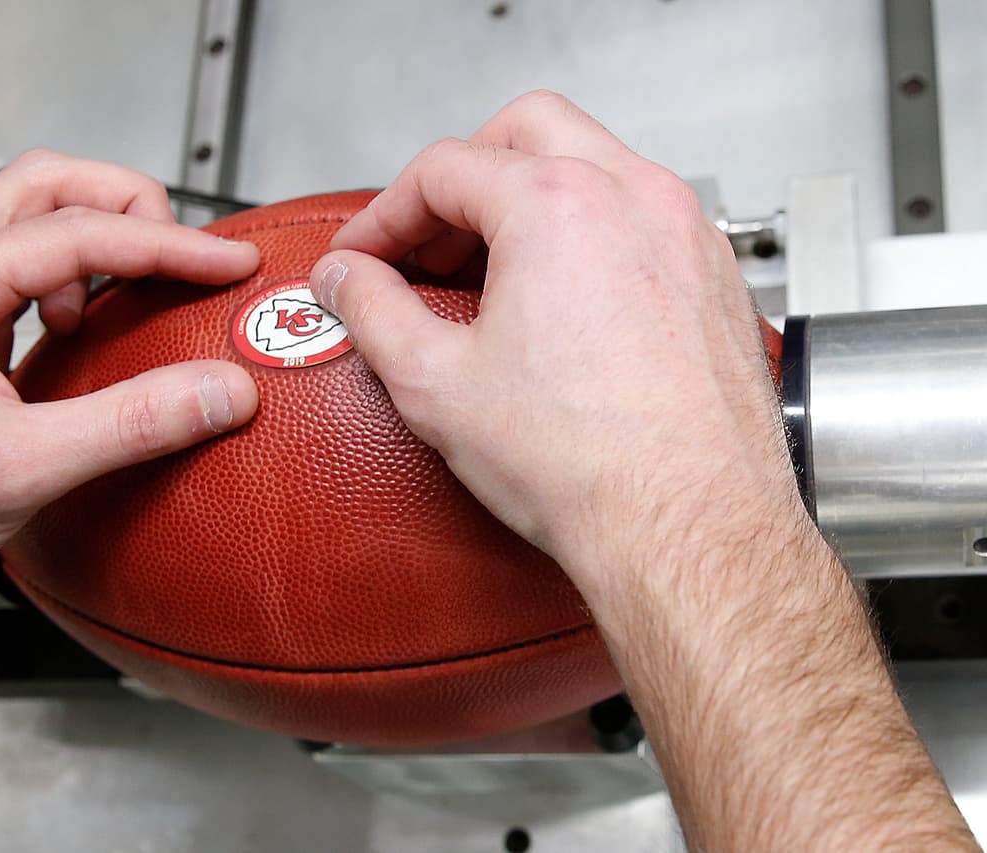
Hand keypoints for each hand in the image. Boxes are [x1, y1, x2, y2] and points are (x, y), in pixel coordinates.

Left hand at [0, 150, 260, 616]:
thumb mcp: (23, 470)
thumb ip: (132, 423)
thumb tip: (219, 391)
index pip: (75, 232)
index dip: (165, 244)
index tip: (225, 263)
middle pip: (44, 187)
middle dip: (127, 205)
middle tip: (188, 250)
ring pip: (29, 219)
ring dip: (98, 239)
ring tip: (143, 291)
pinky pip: (20, 269)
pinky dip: (73, 278)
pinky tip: (88, 324)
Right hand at [308, 89, 975, 852]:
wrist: (689, 528)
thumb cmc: (588, 465)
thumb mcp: (436, 383)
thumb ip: (372, 311)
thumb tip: (346, 280)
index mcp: (557, 204)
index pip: (443, 169)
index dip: (383, 214)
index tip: (364, 256)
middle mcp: (634, 198)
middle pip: (523, 132)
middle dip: (460, 177)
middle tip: (424, 243)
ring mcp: (686, 232)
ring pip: (592, 164)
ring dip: (526, 199)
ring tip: (486, 274)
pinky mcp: (714, 276)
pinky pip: (640, 217)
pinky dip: (587, 232)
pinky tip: (559, 302)